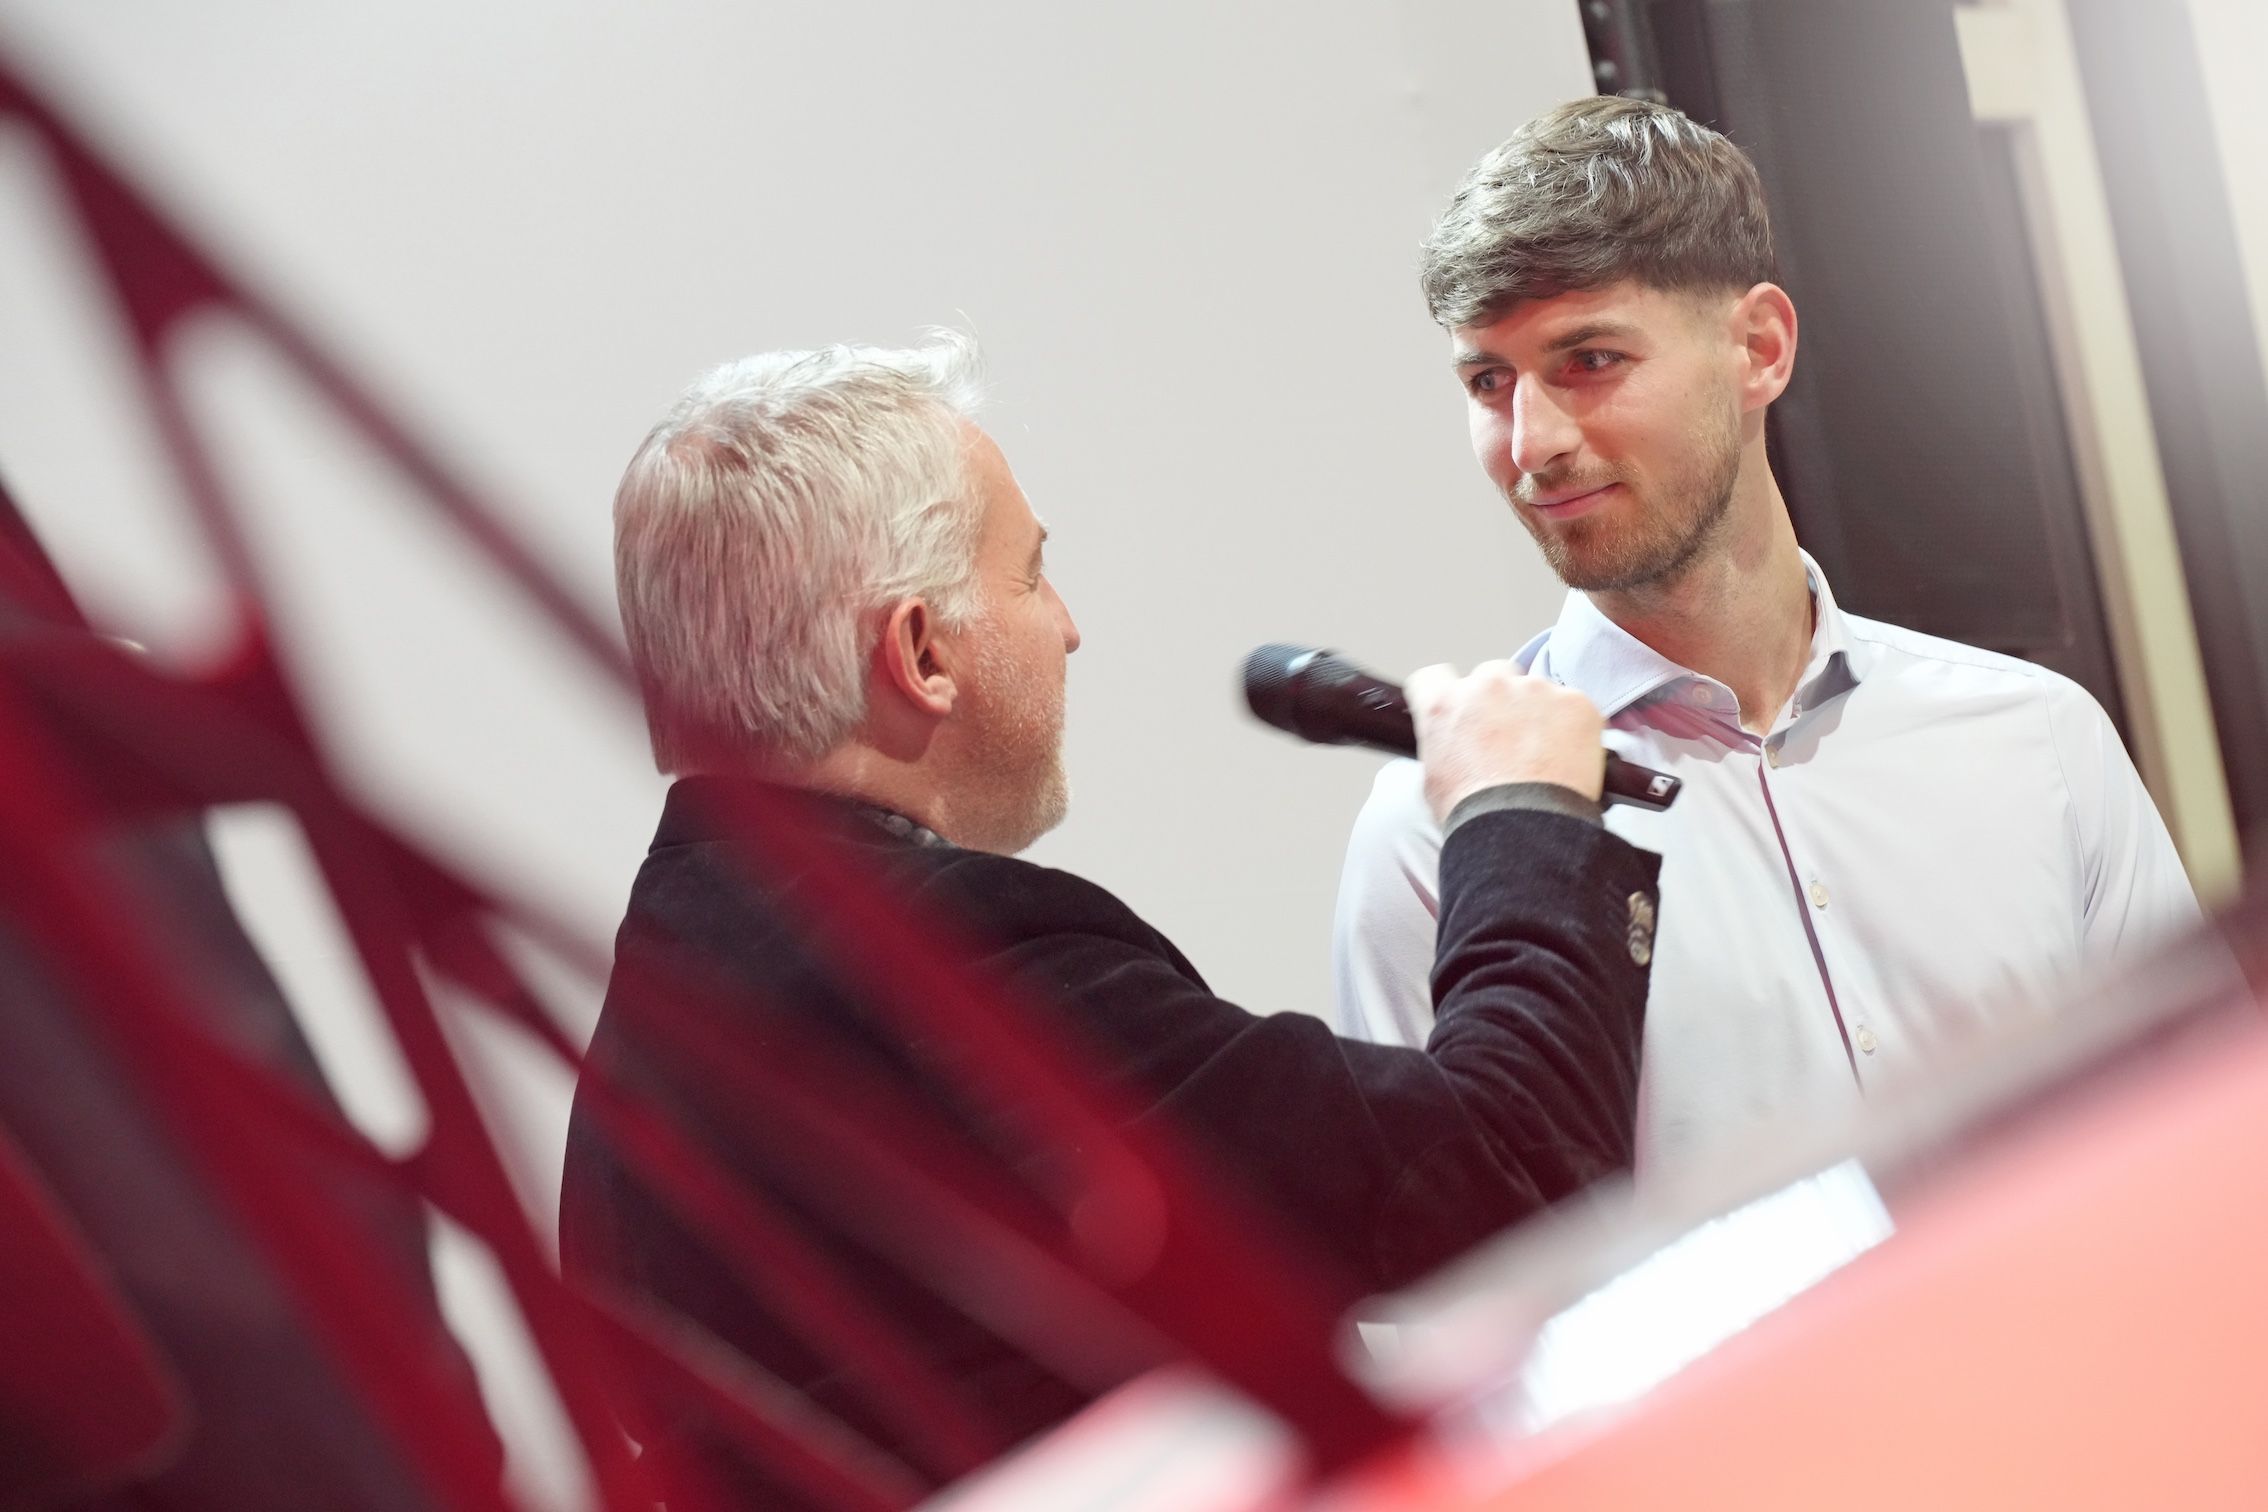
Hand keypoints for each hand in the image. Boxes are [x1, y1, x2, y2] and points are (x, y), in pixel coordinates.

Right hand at [1405, 661, 1605, 824]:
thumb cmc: (1478, 815)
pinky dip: (1573, 726)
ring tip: (1542, 755)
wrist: (1524, 832)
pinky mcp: (1574, 702)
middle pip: (1490, 674)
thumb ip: (1442, 742)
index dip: (1445, 692)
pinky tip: (1567, 758)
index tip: (1458, 707)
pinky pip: (1573, 704)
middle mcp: (1486, 686)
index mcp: (1443, 704)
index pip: (1433, 677)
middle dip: (1498, 699)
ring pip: (1535, 689)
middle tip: (1508, 737)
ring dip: (1537, 712)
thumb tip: (1453, 742)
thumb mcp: (1434, 779)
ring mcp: (1533, 690)